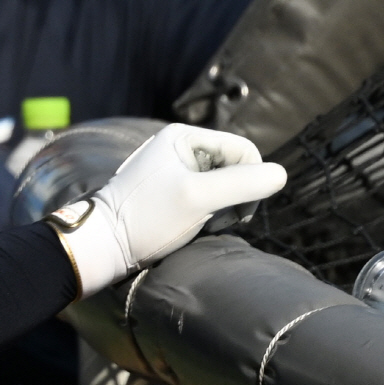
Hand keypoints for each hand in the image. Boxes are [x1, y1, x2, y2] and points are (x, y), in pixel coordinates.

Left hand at [47, 123, 286, 296]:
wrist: (102, 246)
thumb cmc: (146, 219)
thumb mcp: (198, 198)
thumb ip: (242, 183)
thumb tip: (281, 175)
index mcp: (183, 137)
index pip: (243, 149)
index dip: (251, 179)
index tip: (240, 211)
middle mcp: (178, 148)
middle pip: (234, 167)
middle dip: (236, 196)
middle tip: (221, 221)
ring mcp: (173, 171)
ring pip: (222, 185)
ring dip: (223, 208)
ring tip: (204, 225)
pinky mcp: (170, 194)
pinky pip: (205, 199)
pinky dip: (208, 215)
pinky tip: (194, 228)